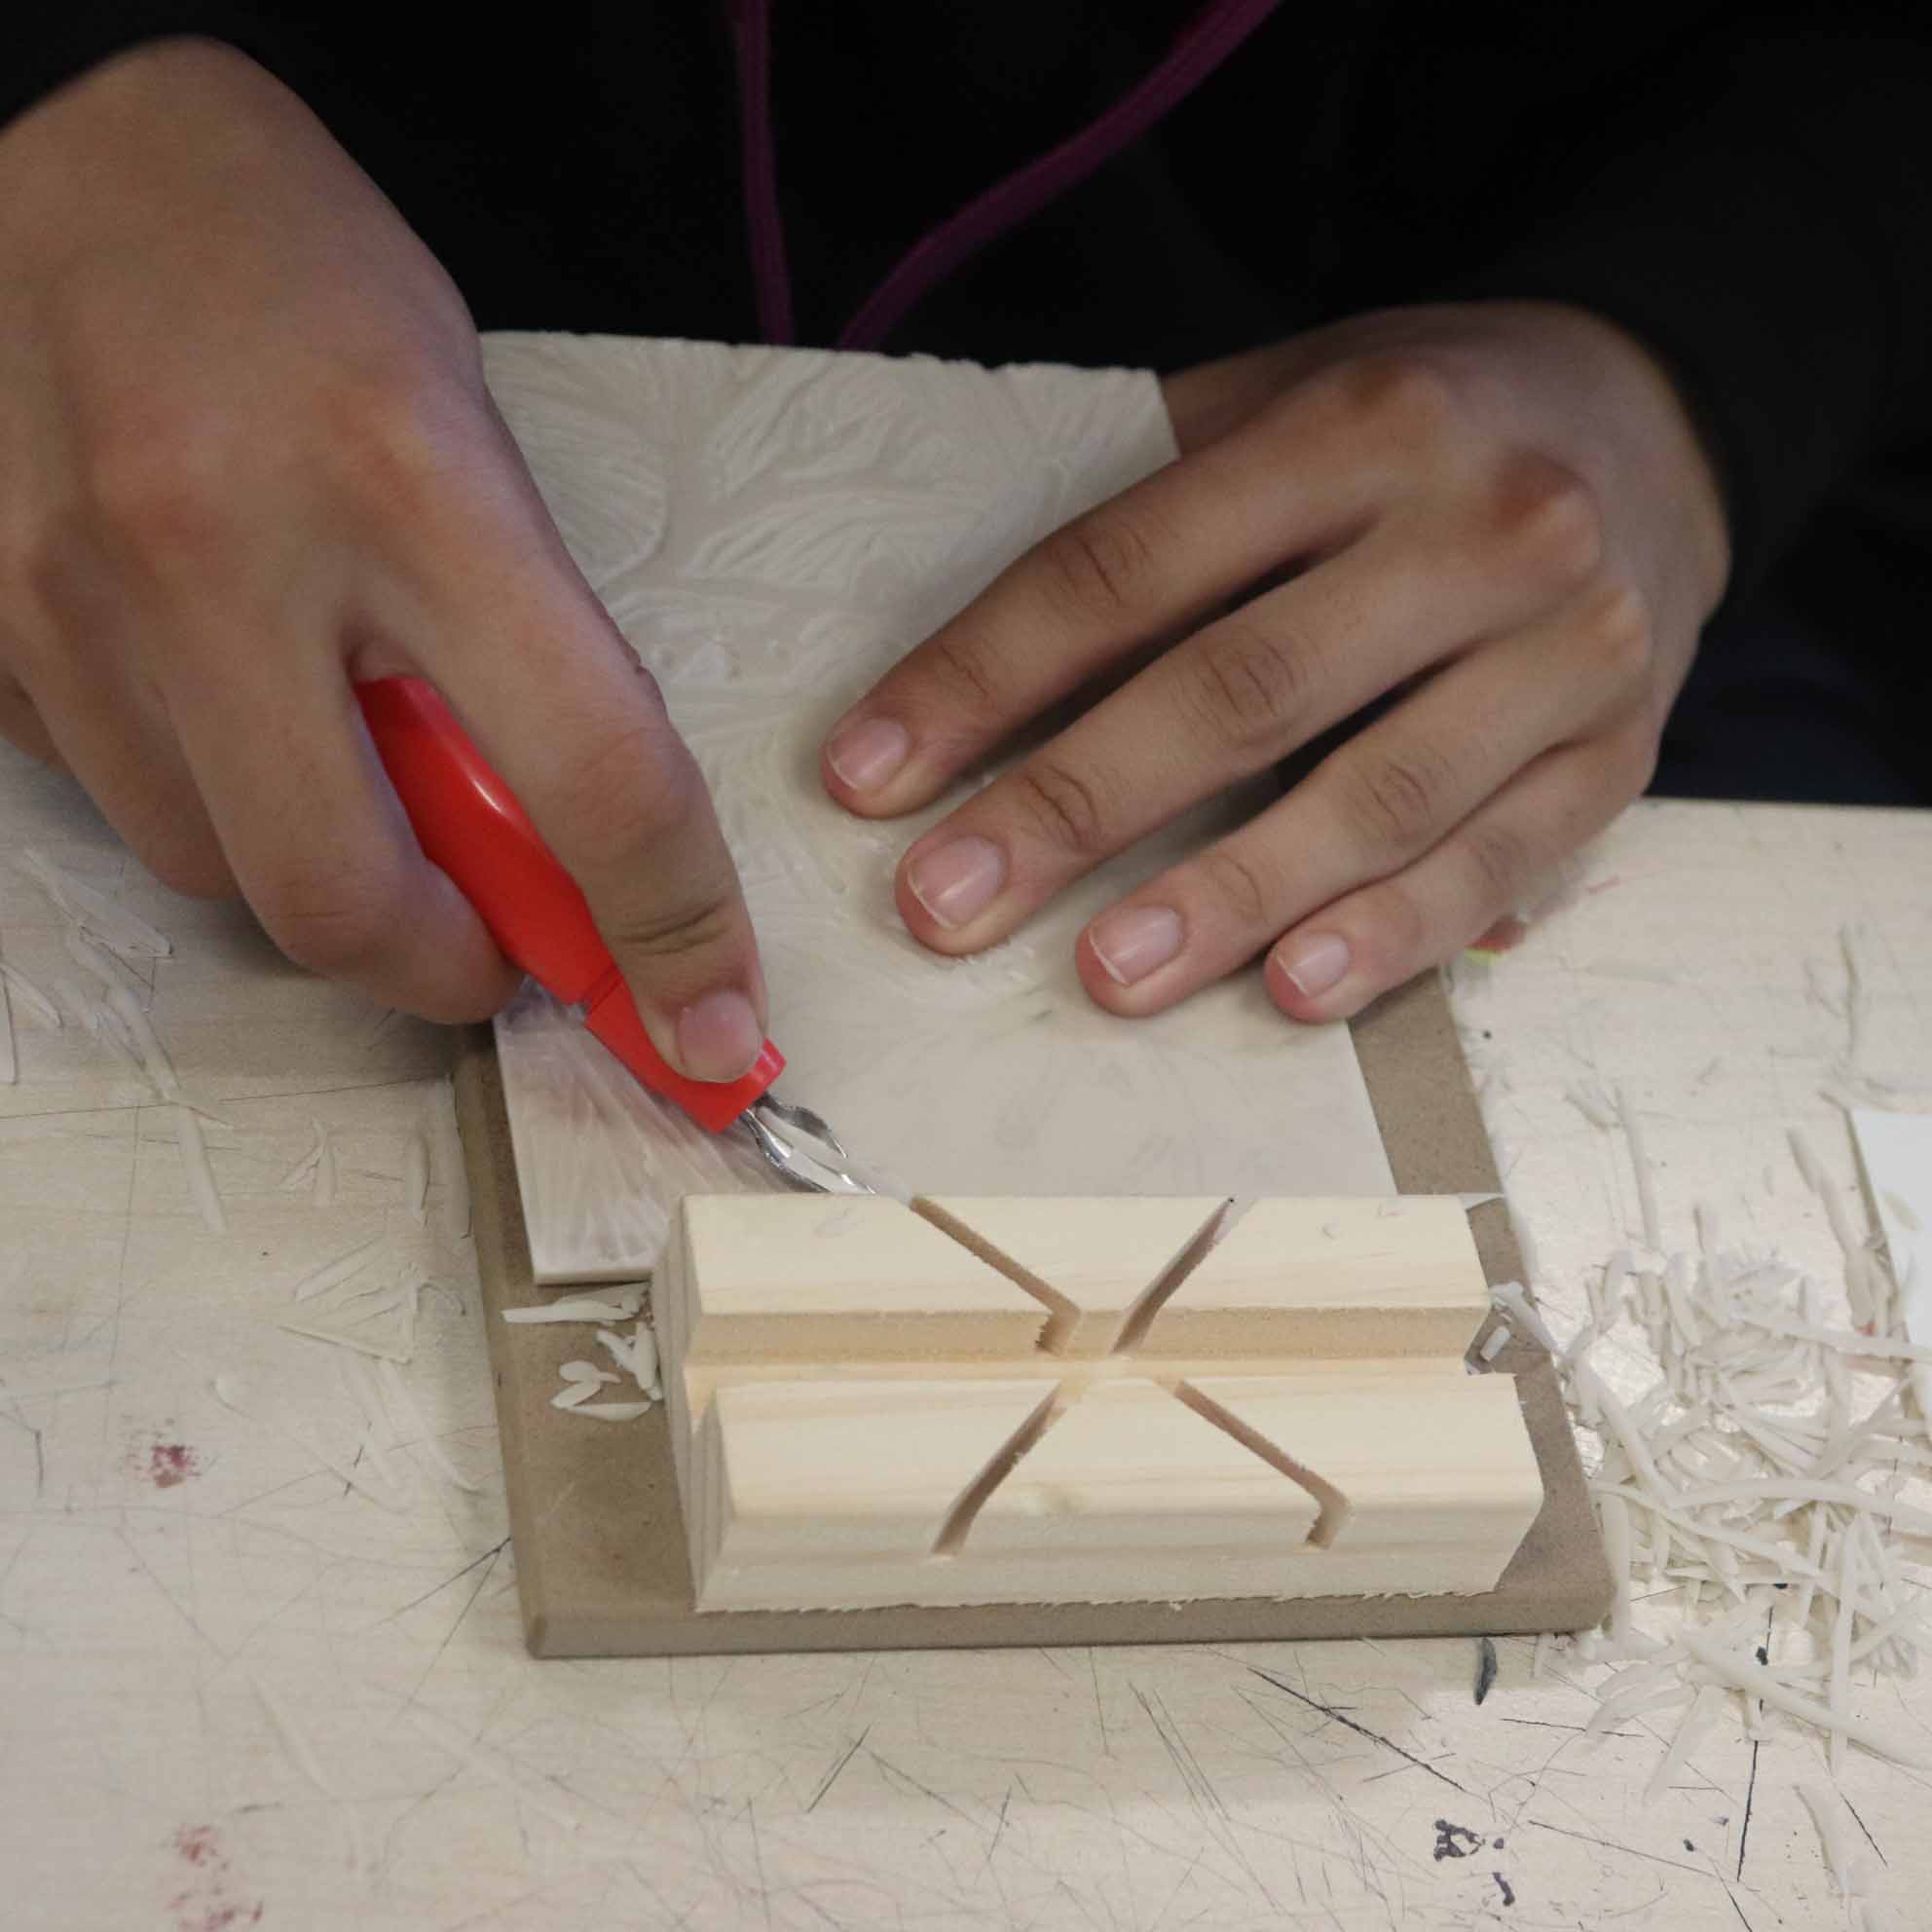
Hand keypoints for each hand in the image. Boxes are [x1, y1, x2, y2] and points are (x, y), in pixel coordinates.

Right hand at [0, 41, 765, 1076]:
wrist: (80, 157)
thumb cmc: (315, 296)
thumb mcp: (471, 443)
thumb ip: (520, 651)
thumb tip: (560, 861)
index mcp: (409, 485)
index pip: (592, 775)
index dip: (672, 930)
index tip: (710, 1019)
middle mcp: (219, 552)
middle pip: (348, 902)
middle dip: (448, 969)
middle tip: (492, 944)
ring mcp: (69, 599)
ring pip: (220, 878)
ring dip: (320, 878)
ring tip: (342, 766)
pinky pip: (119, 806)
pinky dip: (207, 806)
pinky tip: (226, 705)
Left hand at [820, 302, 1728, 1020]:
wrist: (1664, 426)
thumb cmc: (1428, 425)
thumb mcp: (1294, 397)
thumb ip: (1156, 500)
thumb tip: (974, 657)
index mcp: (1358, 424)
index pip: (1131, 565)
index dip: (986, 676)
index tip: (871, 773)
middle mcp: (1478, 528)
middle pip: (1243, 690)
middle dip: (1075, 808)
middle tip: (946, 907)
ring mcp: (1565, 650)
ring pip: (1374, 796)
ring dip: (1224, 899)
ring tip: (1101, 975)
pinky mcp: (1619, 755)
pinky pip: (1493, 865)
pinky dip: (1390, 937)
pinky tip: (1288, 992)